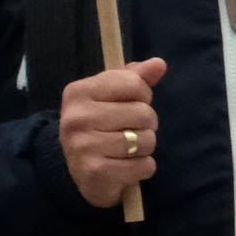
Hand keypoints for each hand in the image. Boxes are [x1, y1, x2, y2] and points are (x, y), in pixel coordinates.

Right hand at [57, 57, 167, 209]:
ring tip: (128, 150)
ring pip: (146, 140)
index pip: (134, 84)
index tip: (130, 105)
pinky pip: (144, 166)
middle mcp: (76, 117)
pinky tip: (127, 167)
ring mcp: (83, 146)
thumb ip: (135, 78)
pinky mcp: (95, 172)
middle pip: (143, 113)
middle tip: (130, 132)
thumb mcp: (113, 97)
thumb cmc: (102, 127)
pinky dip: (143, 168)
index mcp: (78, 91)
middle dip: (146, 125)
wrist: (83, 172)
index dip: (143, 97)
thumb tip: (159, 64)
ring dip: (145, 148)